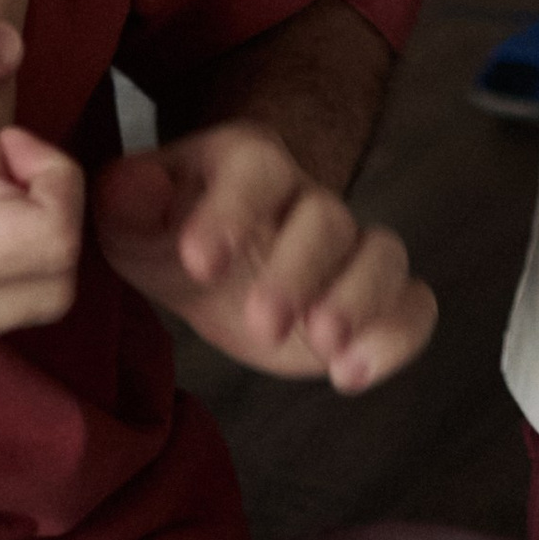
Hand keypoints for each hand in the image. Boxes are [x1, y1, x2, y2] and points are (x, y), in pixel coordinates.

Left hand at [91, 120, 435, 390]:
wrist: (204, 252)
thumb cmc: (164, 227)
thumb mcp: (127, 213)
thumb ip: (125, 196)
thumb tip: (136, 188)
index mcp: (246, 165)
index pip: (255, 169)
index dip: (231, 210)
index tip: (197, 262)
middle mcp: (305, 200)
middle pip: (325, 217)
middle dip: (299, 270)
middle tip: (263, 323)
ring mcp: (343, 250)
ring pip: (382, 252)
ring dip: (361, 298)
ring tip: (327, 345)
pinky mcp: (368, 301)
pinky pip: (412, 303)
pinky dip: (398, 334)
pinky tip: (352, 373)